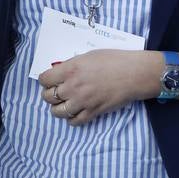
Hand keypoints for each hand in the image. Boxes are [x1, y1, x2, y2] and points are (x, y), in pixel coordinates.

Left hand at [37, 51, 156, 125]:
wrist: (134, 74)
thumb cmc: (114, 60)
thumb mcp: (88, 56)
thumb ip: (71, 65)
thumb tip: (60, 72)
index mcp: (70, 69)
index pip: (44, 79)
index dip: (45, 80)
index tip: (49, 80)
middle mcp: (73, 87)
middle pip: (48, 97)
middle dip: (49, 94)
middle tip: (56, 91)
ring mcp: (82, 101)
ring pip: (57, 112)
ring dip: (58, 108)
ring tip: (64, 103)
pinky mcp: (93, 112)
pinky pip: (74, 121)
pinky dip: (71, 119)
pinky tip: (74, 112)